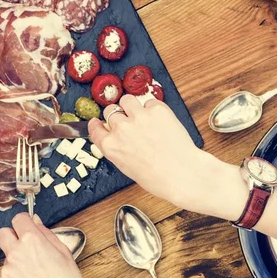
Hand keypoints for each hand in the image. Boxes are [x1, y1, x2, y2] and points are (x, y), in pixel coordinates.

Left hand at [0, 213, 96, 277]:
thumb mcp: (63, 251)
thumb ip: (45, 233)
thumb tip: (34, 222)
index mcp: (31, 240)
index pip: (18, 219)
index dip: (24, 222)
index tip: (27, 227)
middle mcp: (15, 253)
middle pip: (2, 234)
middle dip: (11, 237)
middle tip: (24, 247)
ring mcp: (6, 271)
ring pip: (6, 259)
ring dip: (16, 263)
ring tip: (35, 277)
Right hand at [89, 95, 239, 217]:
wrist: (181, 173)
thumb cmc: (157, 177)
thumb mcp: (127, 167)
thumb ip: (118, 149)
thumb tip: (118, 137)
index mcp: (111, 146)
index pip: (95, 128)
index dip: (97, 124)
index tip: (98, 122)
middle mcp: (121, 129)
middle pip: (110, 111)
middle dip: (117, 115)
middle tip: (127, 121)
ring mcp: (139, 117)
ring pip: (127, 100)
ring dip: (131, 106)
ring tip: (140, 115)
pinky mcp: (157, 109)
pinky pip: (149, 102)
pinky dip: (152, 109)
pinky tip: (159, 121)